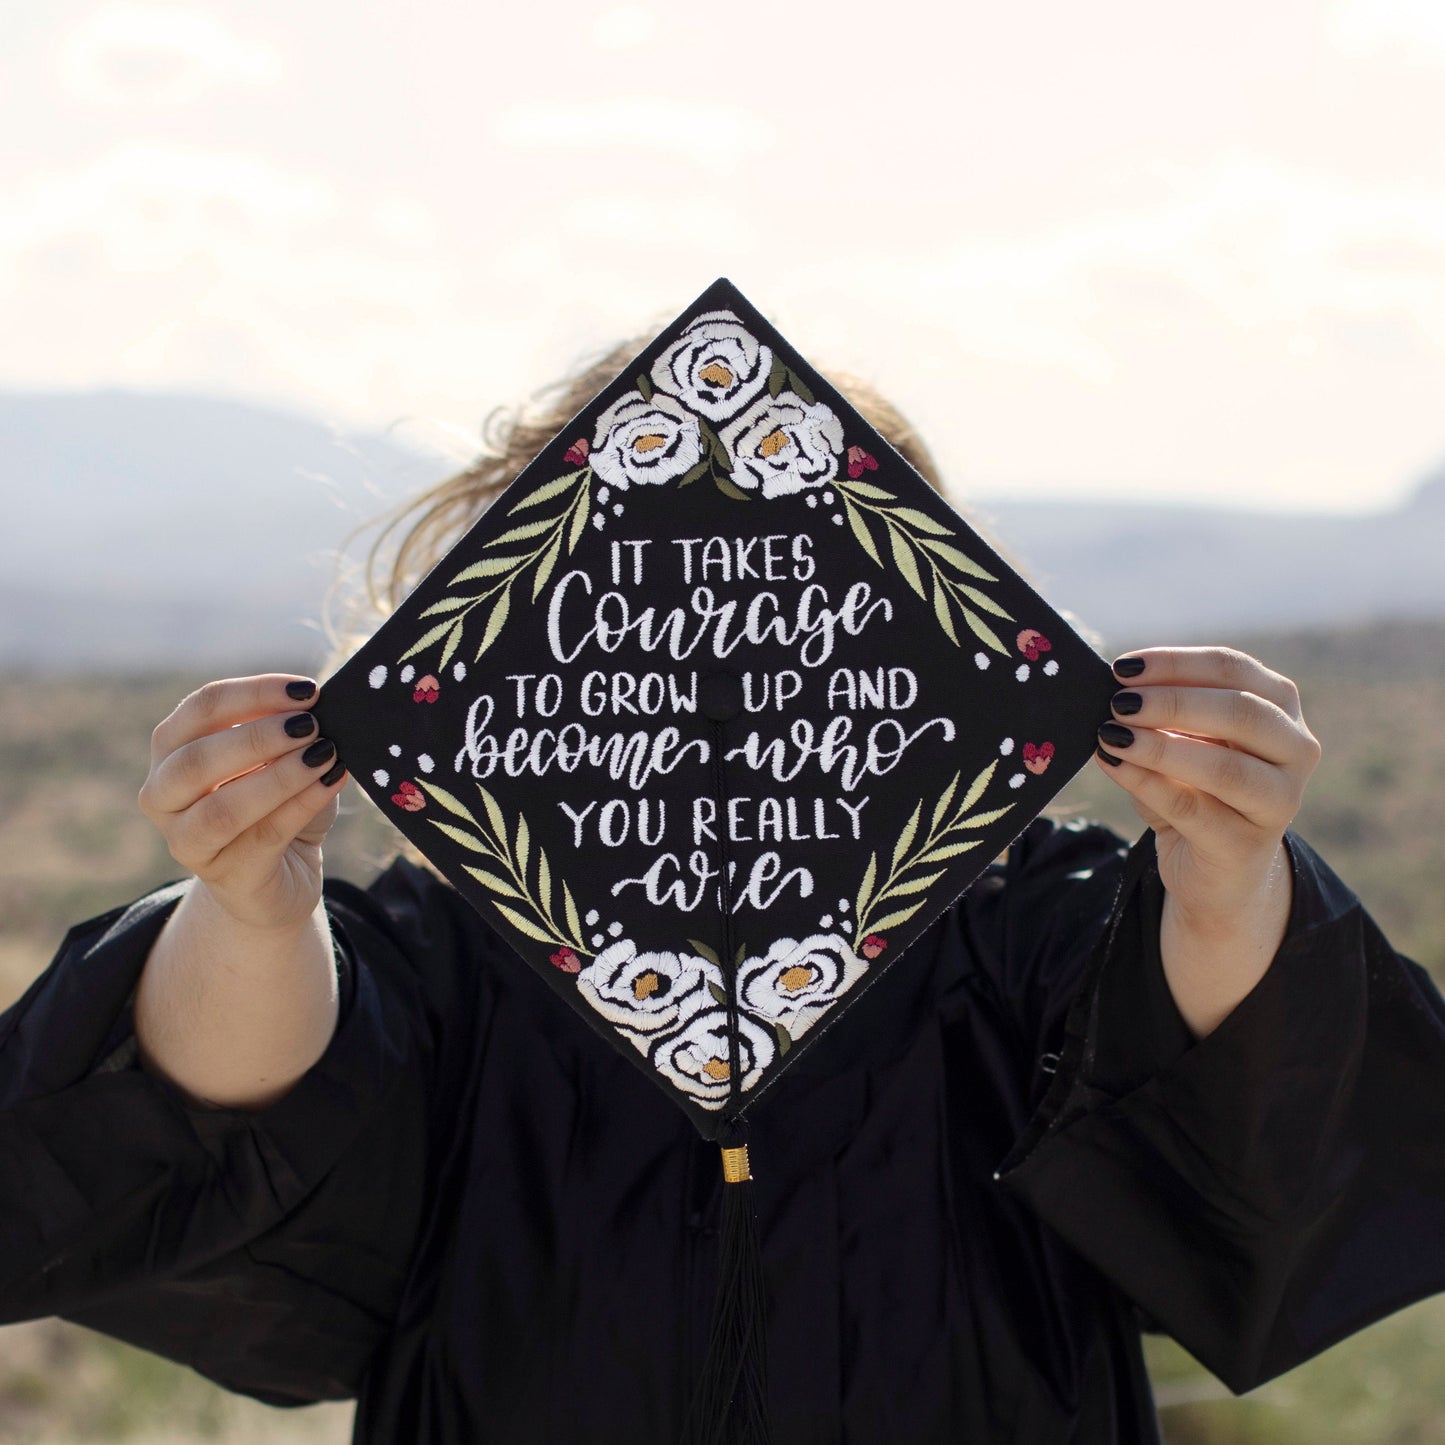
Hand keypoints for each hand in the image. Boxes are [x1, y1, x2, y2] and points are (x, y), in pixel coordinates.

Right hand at [138, 675, 347, 930]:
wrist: (283, 876)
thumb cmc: (279, 806)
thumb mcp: (280, 760)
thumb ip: (285, 730)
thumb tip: (313, 704)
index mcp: (171, 751)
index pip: (201, 709)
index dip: (253, 693)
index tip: (306, 690)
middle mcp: (163, 796)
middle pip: (196, 760)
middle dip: (258, 737)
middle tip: (311, 725)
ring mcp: (187, 842)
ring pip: (223, 809)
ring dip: (279, 776)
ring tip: (324, 754)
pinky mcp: (226, 877)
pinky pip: (263, 836)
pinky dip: (301, 804)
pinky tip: (331, 782)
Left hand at [1094, 648, 1321, 1033]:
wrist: (1216, 869)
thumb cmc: (1198, 790)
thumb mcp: (1179, 744)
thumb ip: (1158, 716)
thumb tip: (1112, 692)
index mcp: (1280, 708)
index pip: (1233, 669)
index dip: (1176, 663)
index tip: (1123, 667)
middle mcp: (1295, 750)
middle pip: (1240, 711)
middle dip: (1172, 702)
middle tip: (1118, 702)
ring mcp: (1280, 802)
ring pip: (1224, 767)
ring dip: (1160, 746)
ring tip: (1111, 734)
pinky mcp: (1246, 845)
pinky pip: (1192, 808)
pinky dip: (1147, 783)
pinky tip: (1113, 765)